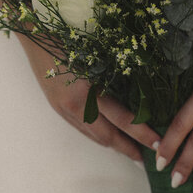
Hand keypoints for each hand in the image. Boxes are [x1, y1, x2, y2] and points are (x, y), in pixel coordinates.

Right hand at [21, 36, 161, 162]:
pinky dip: (97, 135)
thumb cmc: (69, 34)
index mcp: (86, 92)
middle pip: (106, 136)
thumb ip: (115, 75)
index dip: (141, 133)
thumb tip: (143, 93)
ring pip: (93, 135)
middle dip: (128, 149)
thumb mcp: (96, 55)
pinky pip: (81, 128)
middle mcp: (73, 105)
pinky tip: (107, 136)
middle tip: (146, 159)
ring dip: (113, 145)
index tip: (158, 143)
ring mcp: (63, 109)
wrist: (33, 33)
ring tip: (130, 151)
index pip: (122, 120)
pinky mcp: (56, 107)